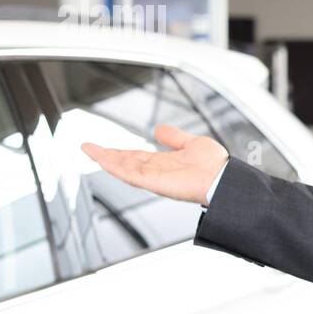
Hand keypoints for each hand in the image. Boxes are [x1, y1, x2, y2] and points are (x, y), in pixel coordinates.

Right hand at [80, 124, 228, 204]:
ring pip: (125, 169)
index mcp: (164, 163)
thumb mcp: (191, 143)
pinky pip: (133, 176)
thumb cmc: (215, 165)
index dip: (118, 152)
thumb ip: (174, 137)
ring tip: (90, 151)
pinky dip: (118, 169)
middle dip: (106, 156)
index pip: (135, 157)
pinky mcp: (156, 183)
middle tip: (87, 148)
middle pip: (125, 163)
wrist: (225, 177)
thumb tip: (158, 130)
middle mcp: (157, 172)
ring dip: (106, 160)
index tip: (102, 147)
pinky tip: (105, 161)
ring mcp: (155, 179)